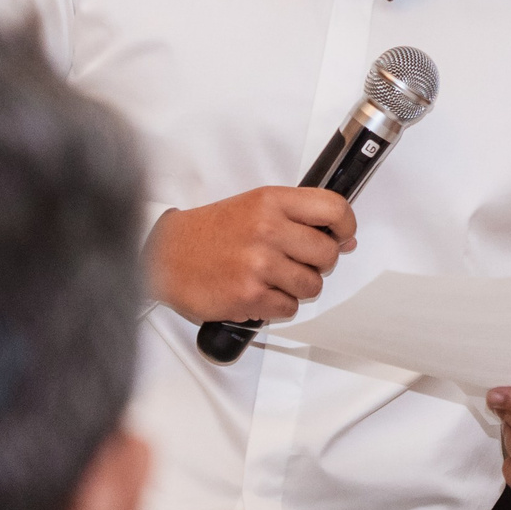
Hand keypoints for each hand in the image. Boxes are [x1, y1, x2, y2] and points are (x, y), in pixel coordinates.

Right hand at [145, 188, 357, 322]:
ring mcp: (259, 264)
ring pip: (312, 285)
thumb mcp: (256, 207)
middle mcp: (267, 229)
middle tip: (295, 261)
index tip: (343, 236)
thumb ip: (300, 219)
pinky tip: (257, 292)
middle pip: (329, 254)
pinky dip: (277, 306)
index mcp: (271, 201)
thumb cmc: (211, 233)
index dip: (346, 226)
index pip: (334, 209)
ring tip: (272, 278)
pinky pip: (289, 308)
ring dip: (297, 287)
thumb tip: (346, 239)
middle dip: (318, 263)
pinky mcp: (249, 295)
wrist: (164, 256)